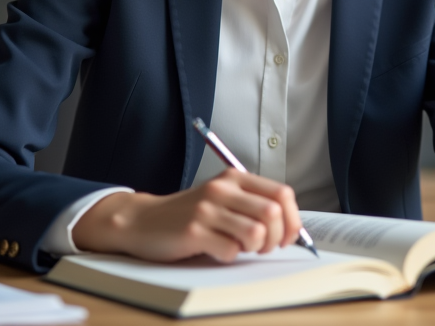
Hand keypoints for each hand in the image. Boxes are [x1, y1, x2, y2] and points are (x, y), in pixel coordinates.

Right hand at [71, 169, 302, 262]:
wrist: (142, 220)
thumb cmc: (188, 213)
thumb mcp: (222, 198)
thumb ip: (252, 204)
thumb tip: (290, 226)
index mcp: (234, 177)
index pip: (281, 193)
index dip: (292, 219)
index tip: (288, 235)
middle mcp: (222, 189)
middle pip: (273, 213)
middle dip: (277, 237)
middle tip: (264, 246)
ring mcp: (207, 209)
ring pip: (255, 232)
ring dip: (254, 248)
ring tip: (241, 248)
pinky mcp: (193, 230)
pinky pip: (229, 251)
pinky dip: (229, 256)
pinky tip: (216, 250)